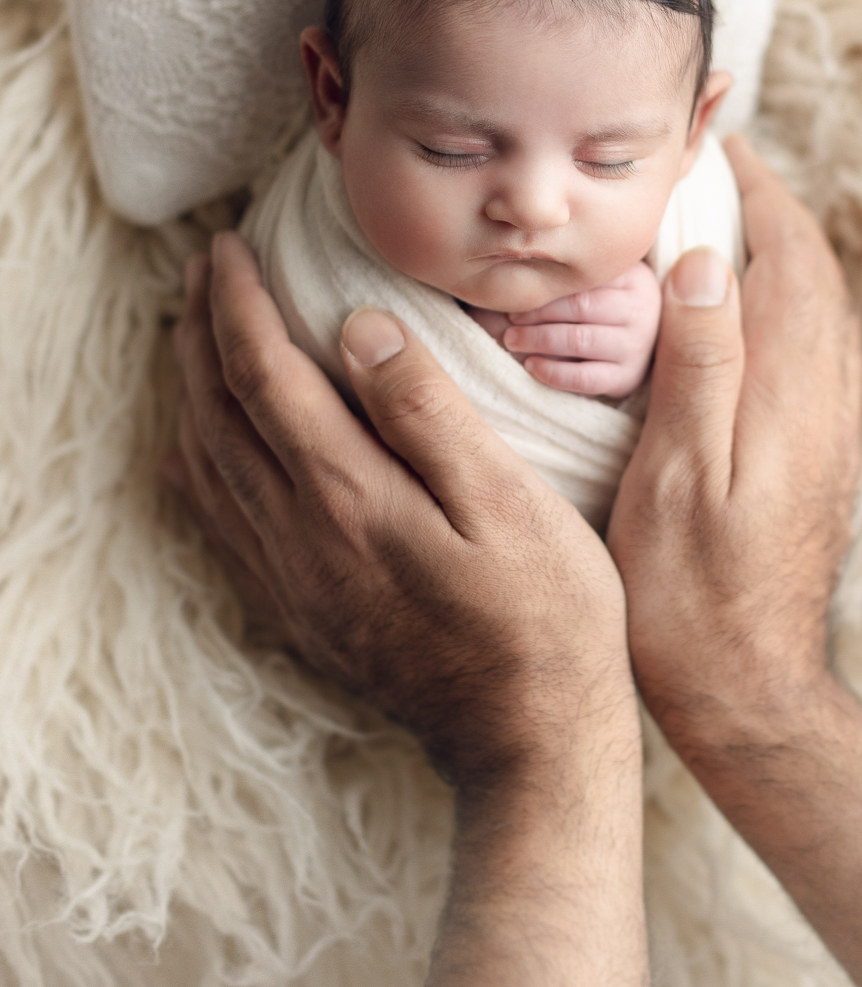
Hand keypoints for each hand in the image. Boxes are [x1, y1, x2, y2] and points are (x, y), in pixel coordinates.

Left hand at [168, 232, 638, 796]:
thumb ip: (427, 410)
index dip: (238, 302)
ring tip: (197, 333)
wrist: (531, 741)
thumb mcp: (507, 499)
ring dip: (192, 388)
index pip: (262, 374)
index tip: (231, 245)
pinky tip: (200, 447)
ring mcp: (293, 579)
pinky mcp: (301, 610)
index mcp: (347, 494)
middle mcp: (299, 535)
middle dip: (200, 330)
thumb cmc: (544, 612)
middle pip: (216, 412)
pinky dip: (197, 463)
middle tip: (204, 268)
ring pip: (207, 463)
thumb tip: (360, 326)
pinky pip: (219, 521)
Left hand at [468, 260, 662, 397]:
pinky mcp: (627, 377)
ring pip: (580, 341)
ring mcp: (635, 346)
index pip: (585, 280)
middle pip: (581, 308)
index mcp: (634, 279)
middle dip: (538, 314)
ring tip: (512, 339)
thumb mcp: (606, 281)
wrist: (646, 343)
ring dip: (539, 340)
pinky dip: (554, 372)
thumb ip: (578, 273)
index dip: (548, 288)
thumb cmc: (610, 304)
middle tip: (510, 318)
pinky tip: (532, 366)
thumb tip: (522, 266)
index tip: (519, 292)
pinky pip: (585, 377)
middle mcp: (640, 311)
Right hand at [607, 135, 861, 765]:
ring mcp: (824, 434)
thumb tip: (709, 263)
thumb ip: (703, 365)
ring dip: (780, 256)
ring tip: (721, 227)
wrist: (751, 695)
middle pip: (815, 277)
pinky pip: (811, 353)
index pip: (792, 260)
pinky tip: (739, 317)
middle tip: (714, 174)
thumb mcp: (681, 474)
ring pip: (818, 314)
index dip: (759, 195)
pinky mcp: (816, 461)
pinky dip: (781, 306)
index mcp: (789, 392)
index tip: (716, 150)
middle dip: (772, 212)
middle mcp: (821, 402)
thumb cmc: (693, 593)